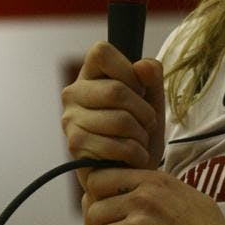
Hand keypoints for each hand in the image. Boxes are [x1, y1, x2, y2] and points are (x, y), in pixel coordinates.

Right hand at [61, 41, 164, 188]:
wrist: (131, 173)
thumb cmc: (140, 131)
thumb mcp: (153, 99)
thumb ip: (152, 77)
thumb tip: (143, 66)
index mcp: (90, 74)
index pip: (101, 52)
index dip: (128, 70)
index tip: (139, 90)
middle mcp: (73, 93)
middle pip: (117, 90)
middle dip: (144, 112)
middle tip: (147, 124)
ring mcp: (70, 120)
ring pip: (120, 120)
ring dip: (142, 136)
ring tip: (140, 142)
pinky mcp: (75, 145)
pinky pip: (116, 145)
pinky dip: (136, 154)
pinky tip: (134, 158)